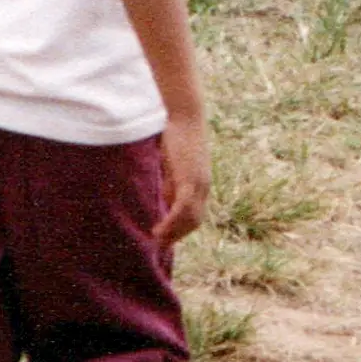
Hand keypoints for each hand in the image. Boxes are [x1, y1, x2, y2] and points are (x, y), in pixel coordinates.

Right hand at [157, 117, 210, 248]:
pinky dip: (172, 221)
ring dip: (173, 232)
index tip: (165, 238)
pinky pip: (183, 208)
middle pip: (195, 221)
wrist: (185, 116)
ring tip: (156, 239)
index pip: (196, 215)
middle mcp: (204, 187)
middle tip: (159, 245)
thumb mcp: (174, 165)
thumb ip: (172, 182)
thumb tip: (166, 198)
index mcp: (201, 184)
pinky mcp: (190, 179)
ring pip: (190, 218)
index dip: (181, 229)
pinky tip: (160, 228)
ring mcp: (199, 184)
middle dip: (177, 235)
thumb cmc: (177, 136)